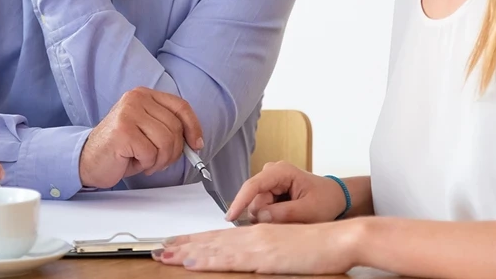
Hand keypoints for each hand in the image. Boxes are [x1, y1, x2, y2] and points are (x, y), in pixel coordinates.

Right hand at [79, 87, 203, 188]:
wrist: (88, 160)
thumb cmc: (120, 148)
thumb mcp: (148, 131)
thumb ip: (169, 128)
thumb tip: (196, 142)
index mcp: (144, 94)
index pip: (181, 106)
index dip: (194, 127)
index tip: (196, 144)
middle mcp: (135, 98)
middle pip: (175, 127)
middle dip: (173, 151)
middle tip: (157, 160)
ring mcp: (128, 113)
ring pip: (166, 141)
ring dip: (159, 160)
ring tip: (145, 161)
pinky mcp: (123, 130)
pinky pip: (151, 153)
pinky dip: (146, 164)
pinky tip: (133, 161)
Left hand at [153, 219, 362, 274]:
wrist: (338, 239)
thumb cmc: (318, 247)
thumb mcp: (284, 250)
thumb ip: (264, 253)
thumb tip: (250, 260)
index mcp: (256, 234)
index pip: (218, 238)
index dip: (194, 241)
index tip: (174, 244)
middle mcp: (251, 236)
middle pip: (209, 241)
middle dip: (181, 245)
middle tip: (157, 248)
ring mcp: (255, 244)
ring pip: (212, 248)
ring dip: (185, 251)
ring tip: (163, 254)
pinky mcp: (262, 256)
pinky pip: (227, 258)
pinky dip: (206, 258)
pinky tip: (190, 260)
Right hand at [226, 161, 347, 223]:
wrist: (336, 197)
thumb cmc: (326, 200)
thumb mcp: (309, 211)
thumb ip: (284, 213)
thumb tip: (260, 216)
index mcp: (281, 172)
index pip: (253, 186)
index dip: (240, 201)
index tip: (230, 217)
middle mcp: (271, 173)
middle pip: (254, 199)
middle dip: (265, 215)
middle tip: (288, 222)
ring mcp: (270, 181)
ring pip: (257, 206)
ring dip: (270, 217)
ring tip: (291, 218)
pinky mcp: (270, 191)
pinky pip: (263, 208)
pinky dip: (272, 216)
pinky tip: (286, 216)